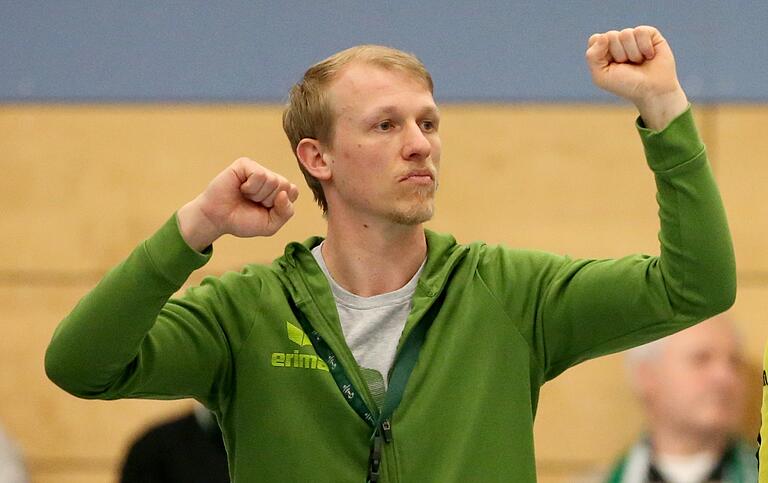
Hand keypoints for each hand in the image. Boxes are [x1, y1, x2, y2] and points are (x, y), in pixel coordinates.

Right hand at [178, 158, 299, 250]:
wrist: (217, 219)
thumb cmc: (242, 220)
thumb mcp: (270, 225)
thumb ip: (285, 212)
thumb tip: (284, 193)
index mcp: (278, 191)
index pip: (293, 192)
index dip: (280, 205)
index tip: (265, 209)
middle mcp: (270, 178)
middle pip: (285, 185)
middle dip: (268, 200)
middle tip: (252, 203)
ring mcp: (258, 170)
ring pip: (272, 180)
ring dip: (257, 195)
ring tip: (245, 196)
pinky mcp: (245, 164)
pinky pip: (259, 174)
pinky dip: (250, 187)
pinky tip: (241, 188)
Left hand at [585, 26, 688, 129]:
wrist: (652, 90)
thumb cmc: (626, 85)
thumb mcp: (601, 76)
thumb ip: (593, 56)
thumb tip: (603, 36)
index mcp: (603, 51)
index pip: (595, 39)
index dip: (602, 51)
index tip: (610, 65)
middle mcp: (618, 41)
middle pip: (610, 35)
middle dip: (619, 54)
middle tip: (627, 66)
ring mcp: (633, 36)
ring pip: (626, 33)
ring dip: (633, 53)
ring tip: (639, 62)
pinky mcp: (649, 34)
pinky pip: (641, 31)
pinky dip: (645, 47)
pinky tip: (649, 56)